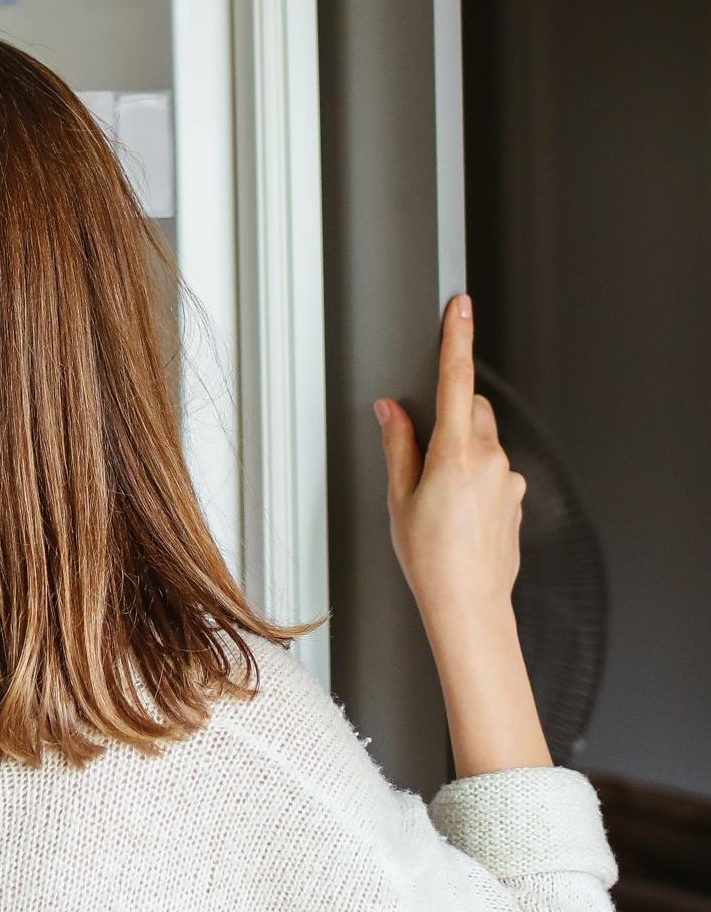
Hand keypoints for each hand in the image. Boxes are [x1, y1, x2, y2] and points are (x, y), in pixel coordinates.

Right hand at [375, 295, 525, 636]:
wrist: (469, 604)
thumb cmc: (431, 560)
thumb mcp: (399, 498)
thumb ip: (398, 445)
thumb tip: (392, 411)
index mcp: (455, 454)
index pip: (455, 380)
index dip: (457, 338)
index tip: (461, 307)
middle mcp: (490, 460)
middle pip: (474, 409)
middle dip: (452, 413)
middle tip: (422, 452)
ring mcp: (509, 479)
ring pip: (485, 440)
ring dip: (463, 451)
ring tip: (438, 497)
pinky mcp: (517, 497)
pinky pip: (495, 471)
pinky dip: (476, 478)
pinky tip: (457, 513)